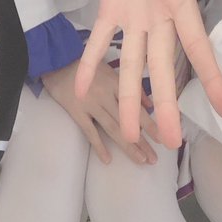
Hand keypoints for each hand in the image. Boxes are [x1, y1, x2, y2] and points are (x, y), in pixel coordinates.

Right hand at [43, 60, 158, 164]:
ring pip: (113, 129)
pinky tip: (108, 160)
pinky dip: (99, 145)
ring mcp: (92, 104)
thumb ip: (130, 86)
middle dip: (143, 141)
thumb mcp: (111, 70)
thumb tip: (150, 106)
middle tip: (154, 159)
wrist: (58, 61)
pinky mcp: (77, 112)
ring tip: (141, 161)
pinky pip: (90, 131)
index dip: (150, 125)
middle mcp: (107, 95)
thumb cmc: (86, 66)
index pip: (137, 107)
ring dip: (128, 147)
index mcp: (117, 83)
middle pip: (127, 121)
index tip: (163, 139)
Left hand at [76, 0, 221, 148]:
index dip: (211, 77)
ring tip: (129, 134)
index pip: (197, 46)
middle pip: (163, 67)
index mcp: (179, 1)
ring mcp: (134, 17)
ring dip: (130, 98)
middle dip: (166, 103)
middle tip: (171, 141)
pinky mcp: (110, 8)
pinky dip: (88, 63)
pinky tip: (79, 90)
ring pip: (132, 65)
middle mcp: (159, 18)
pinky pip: (99, 41)